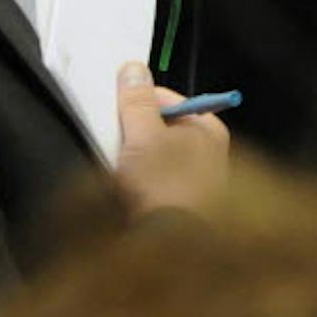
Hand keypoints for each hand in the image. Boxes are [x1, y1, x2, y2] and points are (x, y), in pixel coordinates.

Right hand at [112, 61, 228, 215]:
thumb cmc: (163, 186)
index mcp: (208, 128)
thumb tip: (133, 67)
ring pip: (153, 157)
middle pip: (159, 128)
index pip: (166, 98)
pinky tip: (121, 190)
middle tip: (108, 139)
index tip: (109, 110)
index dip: (134, 100)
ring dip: (131, 159)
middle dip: (131, 132)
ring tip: (111, 165)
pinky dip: (137, 182)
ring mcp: (196, 181)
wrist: (171, 250)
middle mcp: (207, 152)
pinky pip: (153, 183)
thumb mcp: (144, 137)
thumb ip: (136, 103)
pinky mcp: (180, 206)